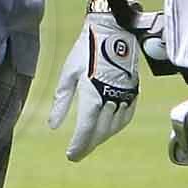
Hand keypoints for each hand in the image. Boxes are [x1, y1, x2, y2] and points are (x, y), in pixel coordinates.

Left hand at [45, 0, 140, 159]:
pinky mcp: (133, 91)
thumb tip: (54, 126)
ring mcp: (125, 96)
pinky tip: (108, 129)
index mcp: (93, 95)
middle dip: (88, 145)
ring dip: (102, 137)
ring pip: (114, 126)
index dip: (79, 145)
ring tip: (90, 143)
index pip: (86, 129)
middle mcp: (111, 99)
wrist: (113, 31)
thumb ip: (61, 102)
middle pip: (100, 131)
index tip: (71, 156)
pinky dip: (116, 127)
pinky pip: (126, 116)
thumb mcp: (67, 75)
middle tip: (77, 154)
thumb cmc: (85, 51)